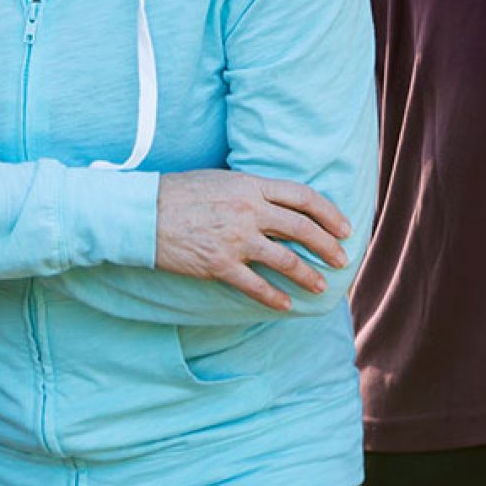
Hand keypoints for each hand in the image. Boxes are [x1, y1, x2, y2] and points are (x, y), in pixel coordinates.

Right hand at [152, 169, 351, 311]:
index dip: (329, 213)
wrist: (141, 213)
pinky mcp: (220, 265)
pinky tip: (285, 304)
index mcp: (250, 185)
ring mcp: (235, 239)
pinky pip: (256, 285)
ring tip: (319, 286)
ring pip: (286, 260)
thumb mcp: (220, 180)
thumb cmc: (177, 193)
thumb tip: (278, 206)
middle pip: (302, 229)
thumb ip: (250, 191)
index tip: (344, 228)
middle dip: (327, 247)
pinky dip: (275, 297)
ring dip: (308, 275)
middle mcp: (249, 211)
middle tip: (341, 260)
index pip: (303, 196)